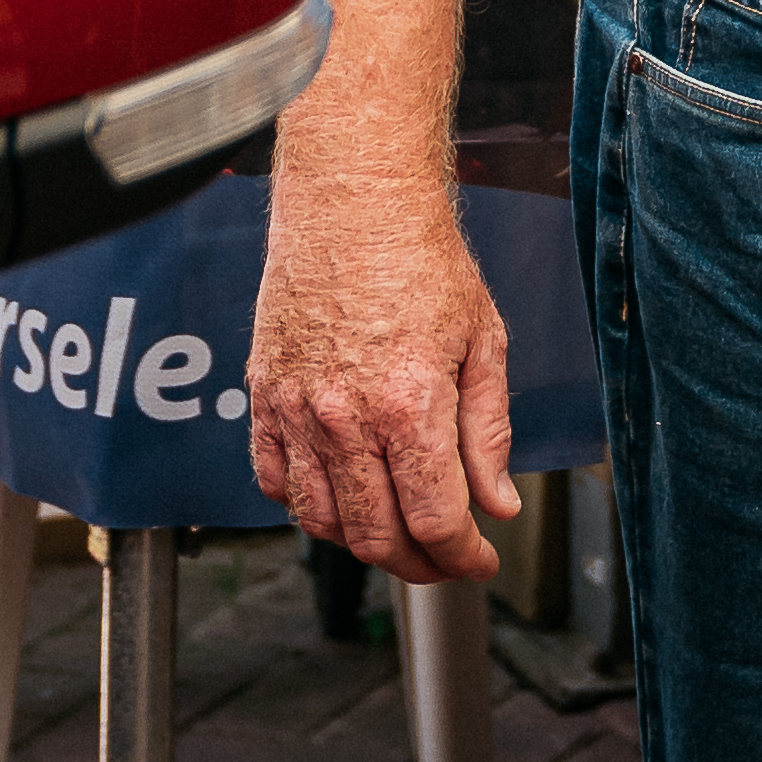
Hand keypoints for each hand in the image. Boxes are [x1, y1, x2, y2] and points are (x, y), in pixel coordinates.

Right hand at [246, 167, 520, 578]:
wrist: (353, 197)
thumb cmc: (421, 257)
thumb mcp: (484, 340)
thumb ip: (488, 432)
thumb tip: (497, 502)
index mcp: (408, 405)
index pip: (435, 520)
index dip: (463, 556)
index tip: (480, 558)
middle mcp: (345, 418)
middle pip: (376, 536)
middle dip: (419, 564)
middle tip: (445, 559)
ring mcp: (296, 409)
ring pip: (322, 521)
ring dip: (364, 544)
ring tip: (398, 535)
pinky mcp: (264, 394)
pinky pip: (273, 480)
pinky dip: (305, 506)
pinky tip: (339, 497)